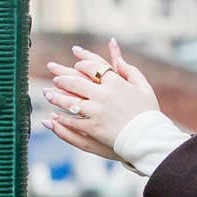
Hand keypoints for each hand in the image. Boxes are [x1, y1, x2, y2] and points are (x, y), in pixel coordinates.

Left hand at [43, 40, 159, 160]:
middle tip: (55, 77)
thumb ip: (130, 71)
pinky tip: (54, 115)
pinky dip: (62, 118)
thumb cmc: (149, 112)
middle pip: (76, 82)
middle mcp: (103, 95)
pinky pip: (73, 121)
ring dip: (57, 96)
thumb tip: (118, 59)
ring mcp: (96, 111)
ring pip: (70, 101)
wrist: (149, 137)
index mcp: (116, 83)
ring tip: (48, 94)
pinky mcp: (93, 128)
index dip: (82, 63)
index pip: (93, 67)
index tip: (76, 63)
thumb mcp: (144, 87)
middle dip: (64, 78)